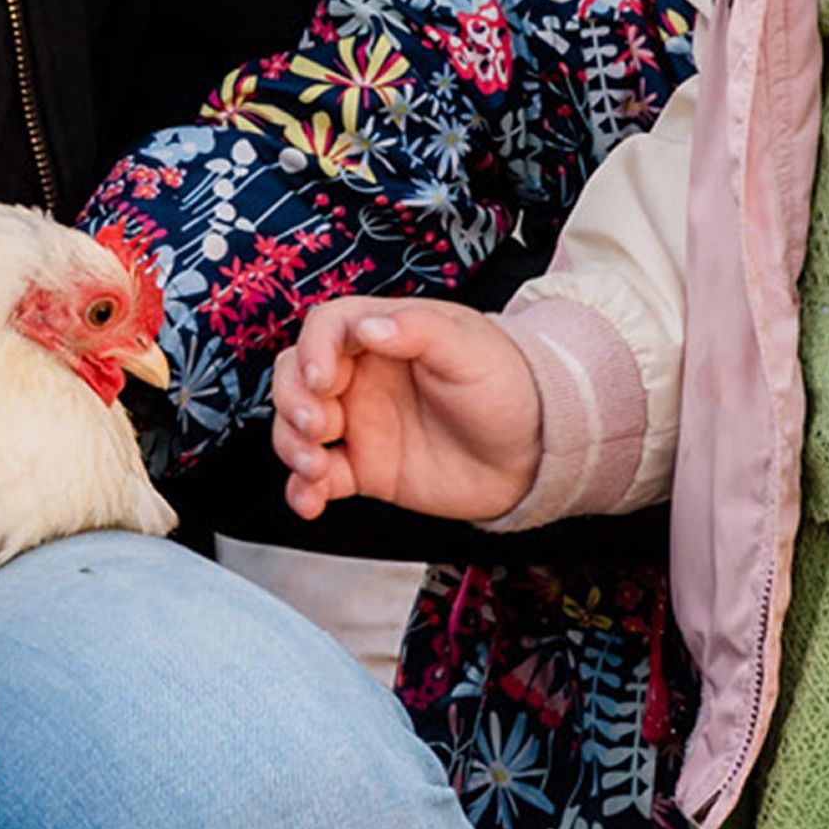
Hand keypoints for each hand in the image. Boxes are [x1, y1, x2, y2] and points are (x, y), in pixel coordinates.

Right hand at [270, 296, 546, 525]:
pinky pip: (318, 478)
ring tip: (316, 468)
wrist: (535, 453)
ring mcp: (360, 424)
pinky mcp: (365, 468)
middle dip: (292, 401)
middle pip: (297, 376)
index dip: (313, 350)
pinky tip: (310, 502)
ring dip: (292, 446)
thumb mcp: (470, 348)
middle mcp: (363, 377)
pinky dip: (303, 490)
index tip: (322, 380)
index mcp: (385, 335)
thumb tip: (369, 326)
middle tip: (319, 427)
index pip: (326, 328)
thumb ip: (420, 330)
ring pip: (298, 427)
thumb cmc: (507, 386)